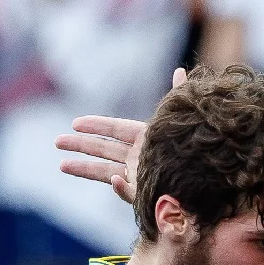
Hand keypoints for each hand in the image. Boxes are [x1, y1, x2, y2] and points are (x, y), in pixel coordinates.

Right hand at [56, 68, 186, 203]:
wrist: (206, 184)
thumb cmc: (194, 150)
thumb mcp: (182, 122)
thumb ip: (179, 97)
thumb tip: (182, 70)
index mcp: (145, 138)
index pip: (116, 129)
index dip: (96, 125)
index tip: (75, 122)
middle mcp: (138, 157)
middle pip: (103, 149)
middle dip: (80, 145)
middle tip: (57, 141)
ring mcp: (138, 177)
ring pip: (105, 171)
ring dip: (85, 168)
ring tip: (61, 164)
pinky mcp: (142, 195)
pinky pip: (129, 191)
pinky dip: (121, 186)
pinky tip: (114, 181)